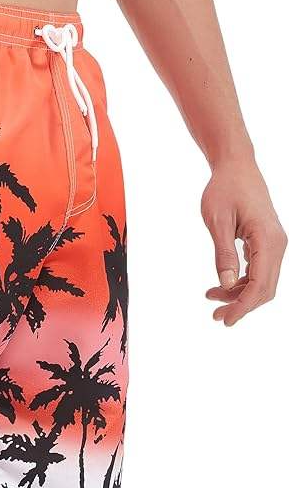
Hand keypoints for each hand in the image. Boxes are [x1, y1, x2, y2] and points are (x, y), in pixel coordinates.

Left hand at [201, 161, 286, 325]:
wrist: (235, 167)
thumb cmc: (224, 190)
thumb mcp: (217, 222)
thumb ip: (223, 254)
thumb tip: (225, 284)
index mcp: (267, 240)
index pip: (259, 285)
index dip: (242, 306)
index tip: (225, 319)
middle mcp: (276, 244)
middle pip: (264, 289)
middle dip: (241, 305)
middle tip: (216, 317)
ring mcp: (273, 244)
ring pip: (261, 281)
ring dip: (239, 294)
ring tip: (211, 297)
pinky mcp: (265, 242)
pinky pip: (258, 270)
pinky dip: (241, 282)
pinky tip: (221, 285)